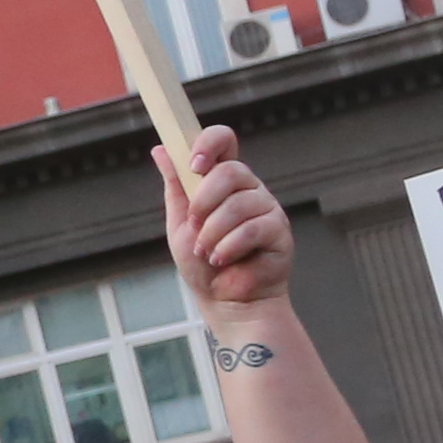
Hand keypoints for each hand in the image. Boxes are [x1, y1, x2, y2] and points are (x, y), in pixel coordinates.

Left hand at [160, 125, 293, 311]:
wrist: (223, 301)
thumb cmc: (202, 263)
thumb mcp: (180, 222)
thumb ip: (176, 185)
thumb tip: (161, 150)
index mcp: (223, 181)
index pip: (224, 141)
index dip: (210, 143)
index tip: (194, 164)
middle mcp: (249, 188)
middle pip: (231, 170)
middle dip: (204, 201)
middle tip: (194, 225)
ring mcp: (267, 208)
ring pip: (239, 203)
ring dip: (213, 232)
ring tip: (207, 252)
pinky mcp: (280, 231)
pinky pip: (253, 228)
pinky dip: (229, 246)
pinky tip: (222, 259)